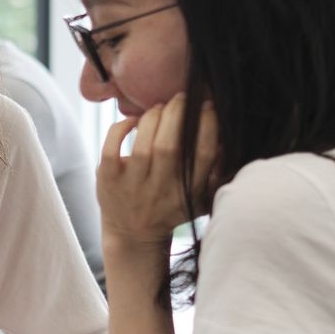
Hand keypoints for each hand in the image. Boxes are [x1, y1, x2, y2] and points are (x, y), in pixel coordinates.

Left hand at [97, 93, 218, 256]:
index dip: (207, 126)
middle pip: (170, 146)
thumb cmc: (170, 209)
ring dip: (152, 118)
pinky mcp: (108, 182)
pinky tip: (132, 120)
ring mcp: (132, 188)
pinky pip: (111, 150)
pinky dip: (121, 129)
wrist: (132, 236)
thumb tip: (226, 138)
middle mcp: (161, 192)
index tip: (207, 106)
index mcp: (187, 194)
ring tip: (159, 107)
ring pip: (143, 146)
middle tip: (181, 97)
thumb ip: (215, 173)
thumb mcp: (198, 199)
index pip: (201, 156)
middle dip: (177, 114)